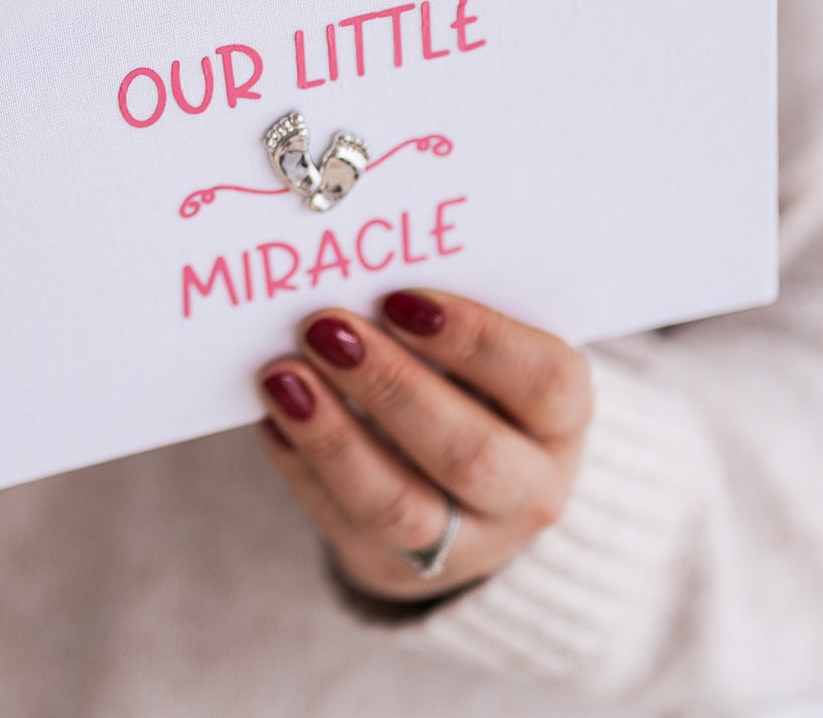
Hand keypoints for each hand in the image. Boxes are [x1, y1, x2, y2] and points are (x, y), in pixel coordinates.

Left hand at [256, 290, 592, 601]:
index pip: (543, 383)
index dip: (475, 340)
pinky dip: (300, 466)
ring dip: (334, 436)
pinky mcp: (393, 568)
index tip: (401, 298)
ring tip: (282, 376)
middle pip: (468, 453)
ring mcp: (465, 544)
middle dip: (390, 386)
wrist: (467, 493)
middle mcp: (528, 491)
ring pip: (399, 505)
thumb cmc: (467, 382)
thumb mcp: (481, 351)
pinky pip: (342, 523)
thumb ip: (436, 315)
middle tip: (324, 327)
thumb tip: (359, 264)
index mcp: (560, 420)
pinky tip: (271, 417)